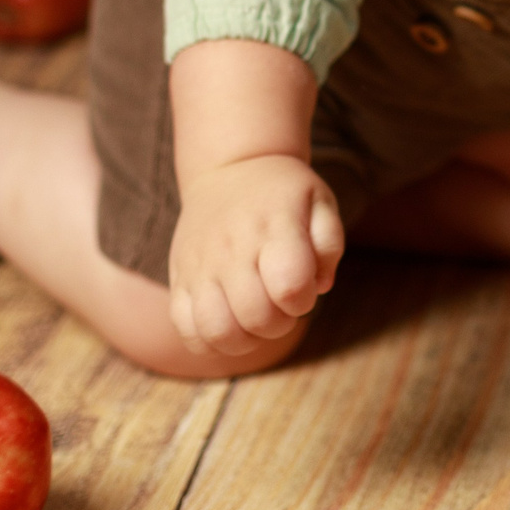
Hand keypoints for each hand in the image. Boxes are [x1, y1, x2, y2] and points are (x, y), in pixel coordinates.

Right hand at [165, 153, 343, 354]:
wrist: (231, 168)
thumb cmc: (284, 193)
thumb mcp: (321, 202)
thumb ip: (329, 245)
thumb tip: (320, 286)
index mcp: (275, 227)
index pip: (290, 287)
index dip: (303, 300)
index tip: (303, 287)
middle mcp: (234, 248)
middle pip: (256, 316)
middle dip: (280, 324)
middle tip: (282, 305)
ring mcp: (201, 265)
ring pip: (217, 330)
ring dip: (245, 339)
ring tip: (254, 319)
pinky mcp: (180, 277)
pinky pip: (186, 328)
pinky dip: (210, 341)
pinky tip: (229, 324)